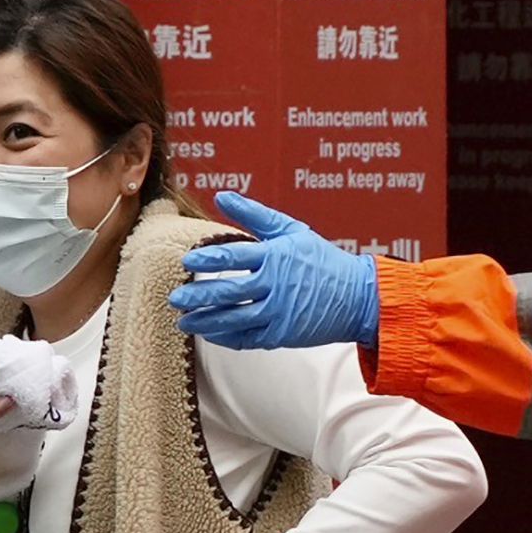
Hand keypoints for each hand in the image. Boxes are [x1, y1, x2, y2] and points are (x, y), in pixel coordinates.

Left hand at [164, 189, 378, 356]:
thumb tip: (221, 195)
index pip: (234, 256)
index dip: (208, 258)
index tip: (188, 260)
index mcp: (275, 256)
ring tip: (183, 322)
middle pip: (228, 291)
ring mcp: (278, 312)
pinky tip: (209, 333)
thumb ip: (254, 214)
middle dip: (198, 295)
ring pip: (234, 319)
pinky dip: (226, 337)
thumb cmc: (322, 259)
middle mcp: (275, 285)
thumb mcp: (291, 230)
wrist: (357, 297)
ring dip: (205, 322)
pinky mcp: (282, 334)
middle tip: (174, 297)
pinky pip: (247, 338)